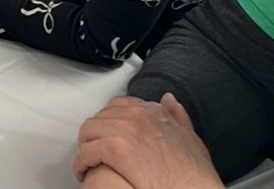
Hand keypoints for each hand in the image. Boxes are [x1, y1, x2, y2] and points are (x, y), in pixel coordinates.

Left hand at [72, 94, 223, 188]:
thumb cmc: (192, 174)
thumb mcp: (191, 138)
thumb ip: (177, 117)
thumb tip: (168, 99)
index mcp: (153, 111)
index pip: (119, 106)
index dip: (109, 122)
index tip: (107, 136)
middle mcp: (137, 115)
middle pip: (100, 118)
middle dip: (94, 135)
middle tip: (93, 151)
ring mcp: (124, 129)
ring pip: (89, 132)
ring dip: (85, 147)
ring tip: (87, 162)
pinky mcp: (114, 149)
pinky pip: (86, 151)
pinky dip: (81, 163)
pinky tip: (84, 171)